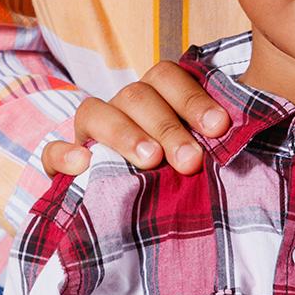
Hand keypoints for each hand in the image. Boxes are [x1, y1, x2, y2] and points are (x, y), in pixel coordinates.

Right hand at [42, 62, 229, 177]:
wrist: (136, 217)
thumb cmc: (181, 176)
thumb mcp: (199, 154)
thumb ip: (212, 141)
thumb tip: (242, 135)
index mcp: (156, 96)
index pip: (168, 76)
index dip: (193, 98)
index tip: (219, 128)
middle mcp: (122, 107)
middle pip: (138, 95)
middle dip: (168, 127)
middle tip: (191, 161)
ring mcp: (90, 132)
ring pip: (96, 112)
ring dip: (125, 134)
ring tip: (150, 161)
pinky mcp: (64, 163)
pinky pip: (53, 152)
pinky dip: (64, 154)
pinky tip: (82, 165)